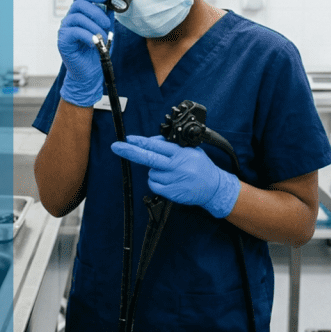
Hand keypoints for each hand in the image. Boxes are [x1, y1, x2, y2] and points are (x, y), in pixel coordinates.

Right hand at [58, 0, 113, 106]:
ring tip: (101, 37)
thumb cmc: (96, 52)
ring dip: (94, 26)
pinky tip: (94, 43)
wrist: (90, 73)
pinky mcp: (63, 41)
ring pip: (77, 17)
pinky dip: (87, 36)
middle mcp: (70, 20)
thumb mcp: (105, 31)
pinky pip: (75, 31)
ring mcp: (64, 30)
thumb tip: (111, 5)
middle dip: (96, 12)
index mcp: (79, 15)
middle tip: (106, 24)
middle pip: (79, 4)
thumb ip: (107, 18)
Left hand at [111, 135, 240, 217]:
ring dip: (155, 171)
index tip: (129, 138)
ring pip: (151, 173)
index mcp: (181, 153)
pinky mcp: (172, 193)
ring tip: (170, 172)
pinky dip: (156, 182)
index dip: (141, 142)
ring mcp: (174, 180)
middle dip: (131, 151)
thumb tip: (152, 142)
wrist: (213, 187)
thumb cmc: (201, 167)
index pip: (157, 145)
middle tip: (116, 146)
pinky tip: (168, 180)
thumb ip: (171, 146)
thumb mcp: (190, 150)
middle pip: (149, 158)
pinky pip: (154, 185)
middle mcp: (177, 166)